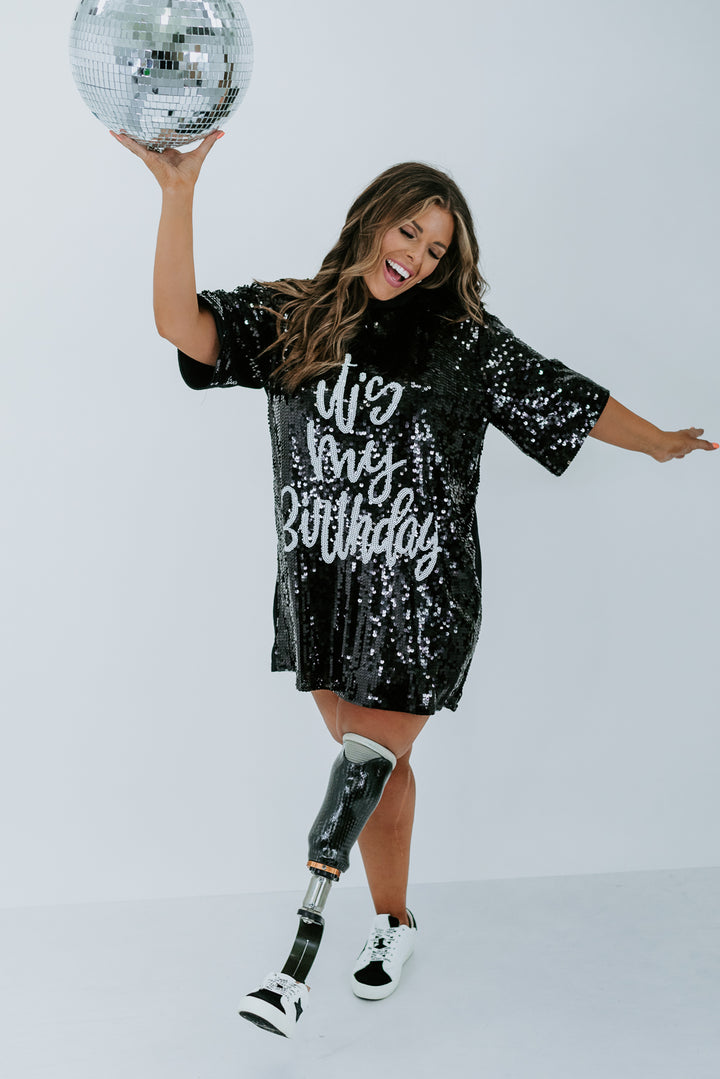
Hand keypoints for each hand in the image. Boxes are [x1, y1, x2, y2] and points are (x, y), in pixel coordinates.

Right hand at [109, 129, 223, 191]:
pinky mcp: (146, 157)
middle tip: (124, 120)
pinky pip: (134, 147)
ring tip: (113, 128)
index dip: (154, 128)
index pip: (158, 136)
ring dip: (124, 136)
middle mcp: (156, 152)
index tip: (149, 118)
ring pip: (135, 142)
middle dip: (135, 131)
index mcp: (166, 151)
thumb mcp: (199, 153)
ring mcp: (149, 155)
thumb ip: (208, 141)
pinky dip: (125, 141)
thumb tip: (221, 132)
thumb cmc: (189, 174)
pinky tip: (116, 134)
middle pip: (144, 138)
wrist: (182, 186)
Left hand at [652, 427, 718, 461]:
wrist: (658, 446)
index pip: (696, 433)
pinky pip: (677, 454)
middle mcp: (682, 439)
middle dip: (693, 438)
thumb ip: (703, 445)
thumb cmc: (673, 442)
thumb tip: (716, 445)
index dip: (699, 432)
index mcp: (687, 435)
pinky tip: (678, 455)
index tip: (701, 430)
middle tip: (696, 434)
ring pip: (684, 447)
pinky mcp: (671, 453)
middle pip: (690, 439)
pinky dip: (679, 454)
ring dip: (686, 447)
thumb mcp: (692, 443)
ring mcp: (676, 446)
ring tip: (688, 447)